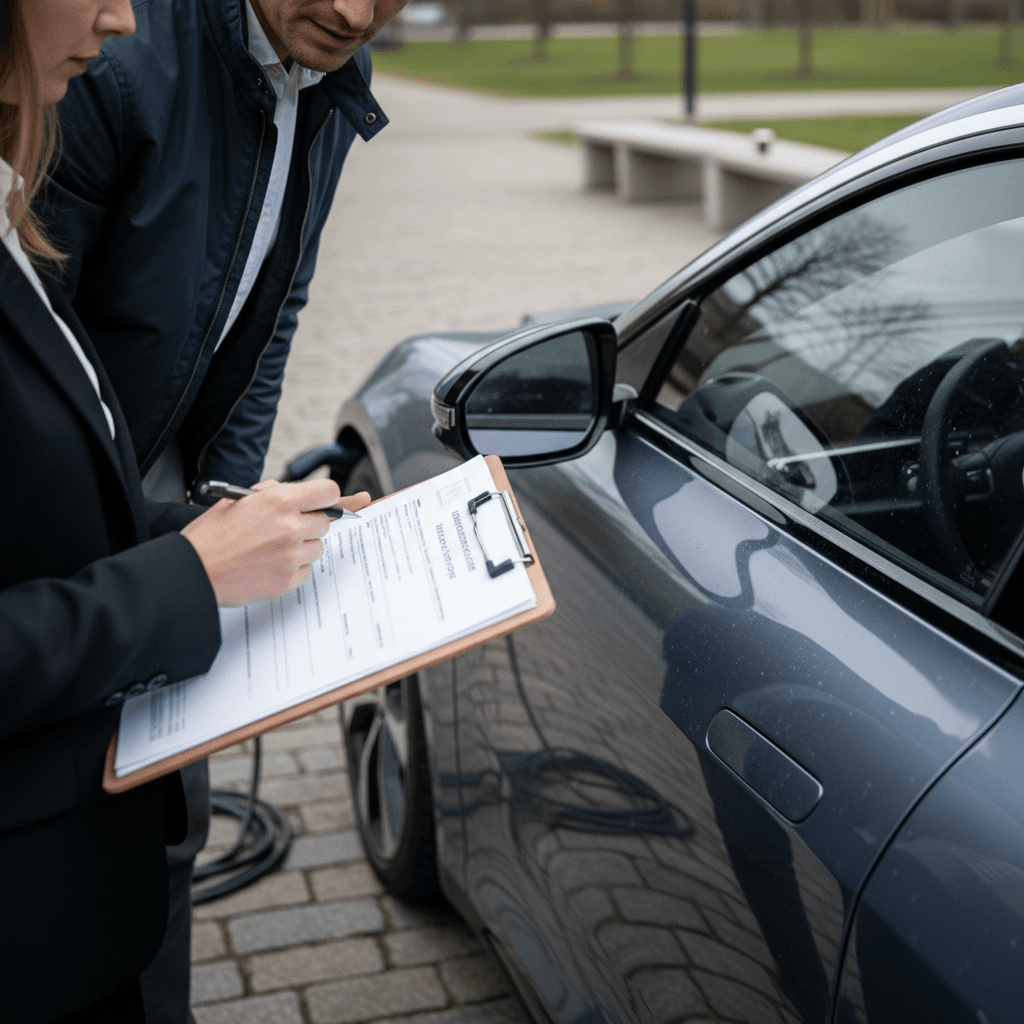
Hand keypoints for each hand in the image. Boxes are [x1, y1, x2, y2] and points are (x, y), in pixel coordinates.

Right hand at [181, 479, 367, 606]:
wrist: (193, 570)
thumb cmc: (213, 533)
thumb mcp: (240, 498)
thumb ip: (275, 492)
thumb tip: (301, 493)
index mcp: (280, 500)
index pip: (329, 492)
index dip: (325, 498)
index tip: (320, 504)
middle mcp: (291, 526)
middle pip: (325, 522)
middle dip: (310, 523)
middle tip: (287, 529)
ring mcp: (292, 555)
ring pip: (317, 547)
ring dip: (302, 546)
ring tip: (272, 549)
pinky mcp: (289, 579)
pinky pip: (306, 568)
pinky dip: (293, 567)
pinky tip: (269, 564)